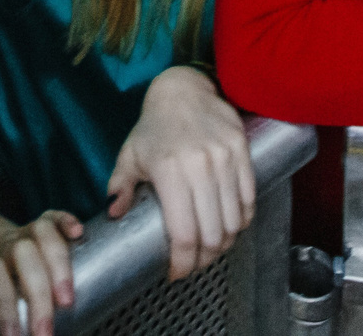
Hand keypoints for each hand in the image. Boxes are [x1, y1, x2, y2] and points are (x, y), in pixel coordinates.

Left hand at [0, 203, 82, 335]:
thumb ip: (6, 307)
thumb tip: (18, 335)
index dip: (5, 312)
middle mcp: (9, 245)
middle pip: (24, 260)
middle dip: (38, 298)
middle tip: (46, 332)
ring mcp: (27, 231)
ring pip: (42, 235)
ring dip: (58, 266)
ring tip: (67, 300)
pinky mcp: (45, 220)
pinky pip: (56, 215)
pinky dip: (67, 221)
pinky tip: (78, 232)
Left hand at [106, 67, 253, 281]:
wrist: (184, 89)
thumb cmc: (154, 126)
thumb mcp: (129, 155)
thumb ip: (119, 186)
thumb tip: (114, 215)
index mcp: (169, 171)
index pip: (183, 233)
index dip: (183, 262)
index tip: (176, 272)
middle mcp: (200, 166)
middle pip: (212, 234)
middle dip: (203, 259)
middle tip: (194, 263)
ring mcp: (225, 158)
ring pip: (234, 221)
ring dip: (224, 243)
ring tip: (211, 248)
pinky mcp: (242, 151)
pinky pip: (249, 199)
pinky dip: (242, 221)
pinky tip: (230, 227)